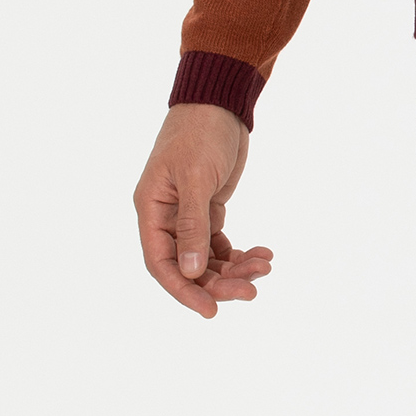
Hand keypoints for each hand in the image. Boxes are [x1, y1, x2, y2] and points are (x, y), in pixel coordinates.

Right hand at [133, 103, 271, 317]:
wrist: (219, 103)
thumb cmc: (200, 133)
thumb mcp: (196, 178)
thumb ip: (193, 225)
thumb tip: (192, 271)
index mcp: (151, 210)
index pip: (161, 264)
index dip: (184, 290)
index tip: (211, 311)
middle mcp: (166, 218)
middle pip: (189, 266)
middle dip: (219, 282)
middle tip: (252, 290)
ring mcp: (187, 215)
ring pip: (208, 258)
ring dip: (235, 268)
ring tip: (265, 265)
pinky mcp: (208, 209)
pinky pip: (221, 243)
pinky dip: (240, 252)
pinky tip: (264, 253)